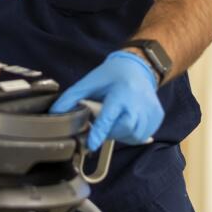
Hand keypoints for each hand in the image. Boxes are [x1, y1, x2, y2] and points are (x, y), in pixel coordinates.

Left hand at [49, 50, 163, 150]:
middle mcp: (139, 102)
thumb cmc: (112, 76)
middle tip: (104, 122)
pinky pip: (142, 135)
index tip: (91, 144)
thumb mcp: (90, 82)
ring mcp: (151, 110)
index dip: (99, 132)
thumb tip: (54, 114)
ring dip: (121, 134)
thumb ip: (71, 98)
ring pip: (134, 135)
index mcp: (121, 92)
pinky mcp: (157, 117)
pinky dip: (132, 133)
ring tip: (116, 119)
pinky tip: (126, 121)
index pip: (109, 116)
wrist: (139, 67)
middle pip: (123, 129)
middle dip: (110, 131)